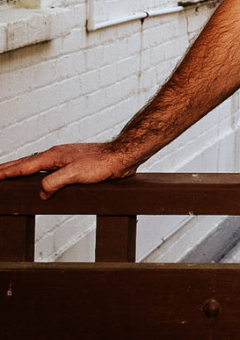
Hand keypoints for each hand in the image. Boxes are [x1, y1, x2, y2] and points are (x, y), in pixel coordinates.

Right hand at [0, 142, 139, 198]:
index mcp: (53, 156)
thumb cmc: (101, 163)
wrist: (120, 157)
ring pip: (37, 164)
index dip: (8, 171)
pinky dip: (37, 172)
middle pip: (27, 162)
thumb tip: (42, 191)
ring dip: (22, 168)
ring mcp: (65, 159)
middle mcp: (57, 155)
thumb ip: (54, 182)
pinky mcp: (73, 165)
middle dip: (10, 168)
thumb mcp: (73, 175)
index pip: (24, 166)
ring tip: (12, 173)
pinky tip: (40, 177)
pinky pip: (49, 169)